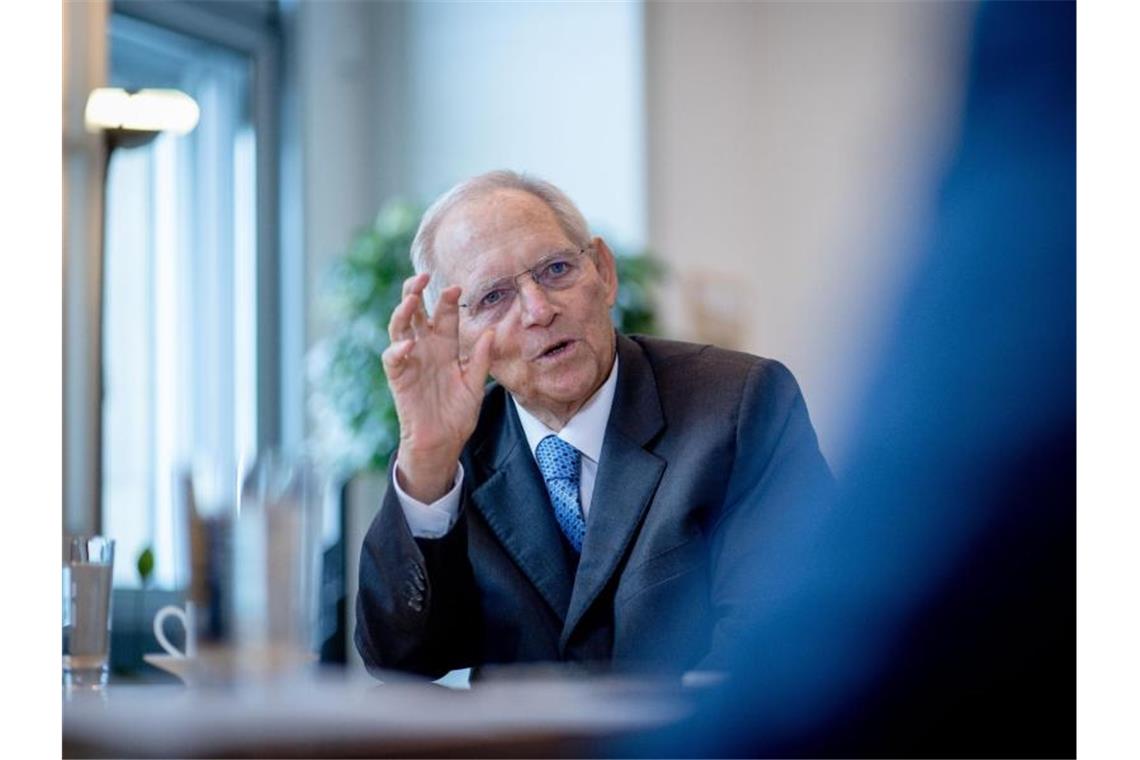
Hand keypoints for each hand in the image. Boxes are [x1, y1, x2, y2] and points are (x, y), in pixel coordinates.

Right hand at [382, 273, 493, 501]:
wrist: (443, 442)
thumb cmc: (457, 414)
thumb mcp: (475, 385)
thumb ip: (481, 360)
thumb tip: (491, 333)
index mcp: (445, 347)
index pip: (444, 316)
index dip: (447, 300)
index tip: (457, 287)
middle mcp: (425, 349)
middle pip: (417, 313)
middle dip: (416, 292)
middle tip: (423, 276)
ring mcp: (410, 361)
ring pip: (400, 329)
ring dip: (402, 312)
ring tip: (409, 298)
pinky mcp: (399, 378)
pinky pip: (393, 360)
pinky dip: (397, 351)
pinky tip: (406, 345)